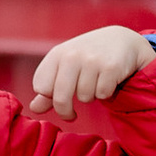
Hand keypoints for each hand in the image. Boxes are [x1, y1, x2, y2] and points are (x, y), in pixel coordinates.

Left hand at [28, 25, 155, 120]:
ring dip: (90, 97)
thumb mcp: (64, 67)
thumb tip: (34, 109)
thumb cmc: (87, 57)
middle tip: (71, 115)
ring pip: (84, 98)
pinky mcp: (111, 67)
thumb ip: (48, 89)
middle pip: (60, 97)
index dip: (48, 98)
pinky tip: (107, 81)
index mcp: (57, 54)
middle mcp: (72, 56)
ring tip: (94, 83)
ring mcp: (92, 61)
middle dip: (65, 111)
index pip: (41, 86)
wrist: (120, 40)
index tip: (56, 99)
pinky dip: (105, 93)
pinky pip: (102, 94)